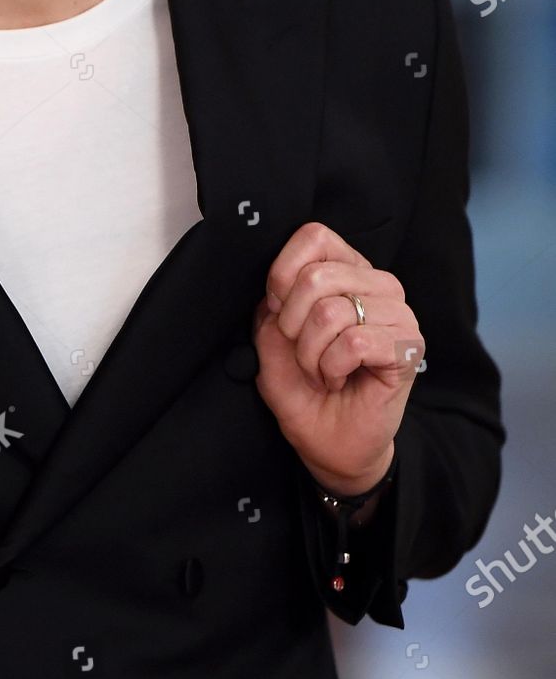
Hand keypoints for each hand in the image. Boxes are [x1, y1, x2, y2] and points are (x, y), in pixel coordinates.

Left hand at [252, 221, 421, 494]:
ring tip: (321, 371)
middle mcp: (378, 284)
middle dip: (292, 325)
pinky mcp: (407, 346)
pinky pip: (353, 342)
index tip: (280, 314)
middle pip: (316, 276)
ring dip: (311, 353)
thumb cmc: (302, 388)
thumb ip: (273, 302)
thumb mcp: (271, 338)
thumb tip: (278, 283)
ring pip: (332, 311)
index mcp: (347, 269)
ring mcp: (398, 314)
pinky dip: (331, 367)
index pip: (314, 236)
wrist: (327, 442)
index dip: (282, 275)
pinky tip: (339, 379)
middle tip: (303, 354)